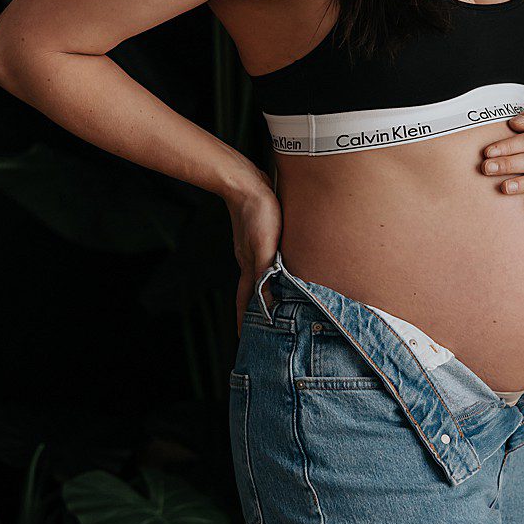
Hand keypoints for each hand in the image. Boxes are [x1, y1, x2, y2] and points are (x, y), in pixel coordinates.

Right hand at [226, 170, 282, 335]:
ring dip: (264, 292)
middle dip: (254, 311)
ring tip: (273, 305)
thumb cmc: (258, 213)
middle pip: (251, 292)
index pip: (246, 301)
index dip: (246, 320)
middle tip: (261, 329)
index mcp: (249, 266)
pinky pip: (266, 262)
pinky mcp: (261, 236)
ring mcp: (254, 248)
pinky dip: (270, 273)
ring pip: (260, 277)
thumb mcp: (264, 246)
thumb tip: (266, 301)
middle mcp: (250, 260)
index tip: (244, 340)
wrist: (247, 183)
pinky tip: (278, 271)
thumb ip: (266, 272)